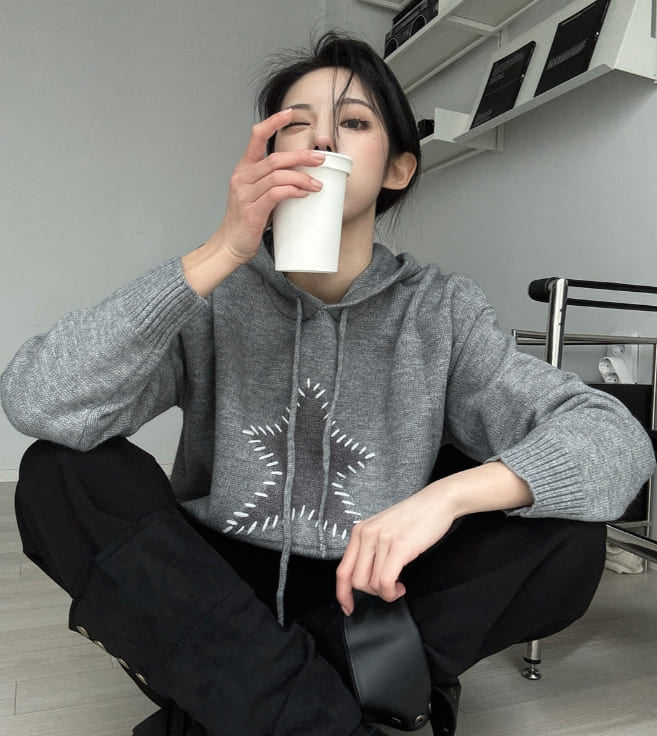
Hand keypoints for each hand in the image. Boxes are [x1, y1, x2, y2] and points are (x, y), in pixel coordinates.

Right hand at [213, 109, 325, 264]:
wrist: (230, 244)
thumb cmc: (246, 220)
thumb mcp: (257, 194)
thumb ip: (273, 182)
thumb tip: (304, 177)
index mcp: (243, 169)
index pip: (256, 137)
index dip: (273, 123)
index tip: (290, 114)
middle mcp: (242, 177)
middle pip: (275, 158)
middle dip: (300, 157)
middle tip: (319, 159)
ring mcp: (245, 194)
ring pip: (278, 176)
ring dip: (301, 178)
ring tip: (317, 185)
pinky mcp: (252, 211)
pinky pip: (276, 194)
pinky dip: (292, 191)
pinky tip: (303, 194)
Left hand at [335, 484, 455, 615]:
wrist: (437, 502)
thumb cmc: (414, 518)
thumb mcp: (383, 531)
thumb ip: (370, 550)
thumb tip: (363, 578)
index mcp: (359, 531)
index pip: (342, 570)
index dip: (343, 594)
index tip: (348, 607)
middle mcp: (366, 534)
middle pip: (357, 581)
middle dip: (373, 593)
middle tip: (388, 588)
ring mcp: (381, 540)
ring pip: (372, 584)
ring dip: (386, 593)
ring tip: (398, 586)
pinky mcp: (399, 547)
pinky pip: (385, 582)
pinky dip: (392, 592)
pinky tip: (401, 587)